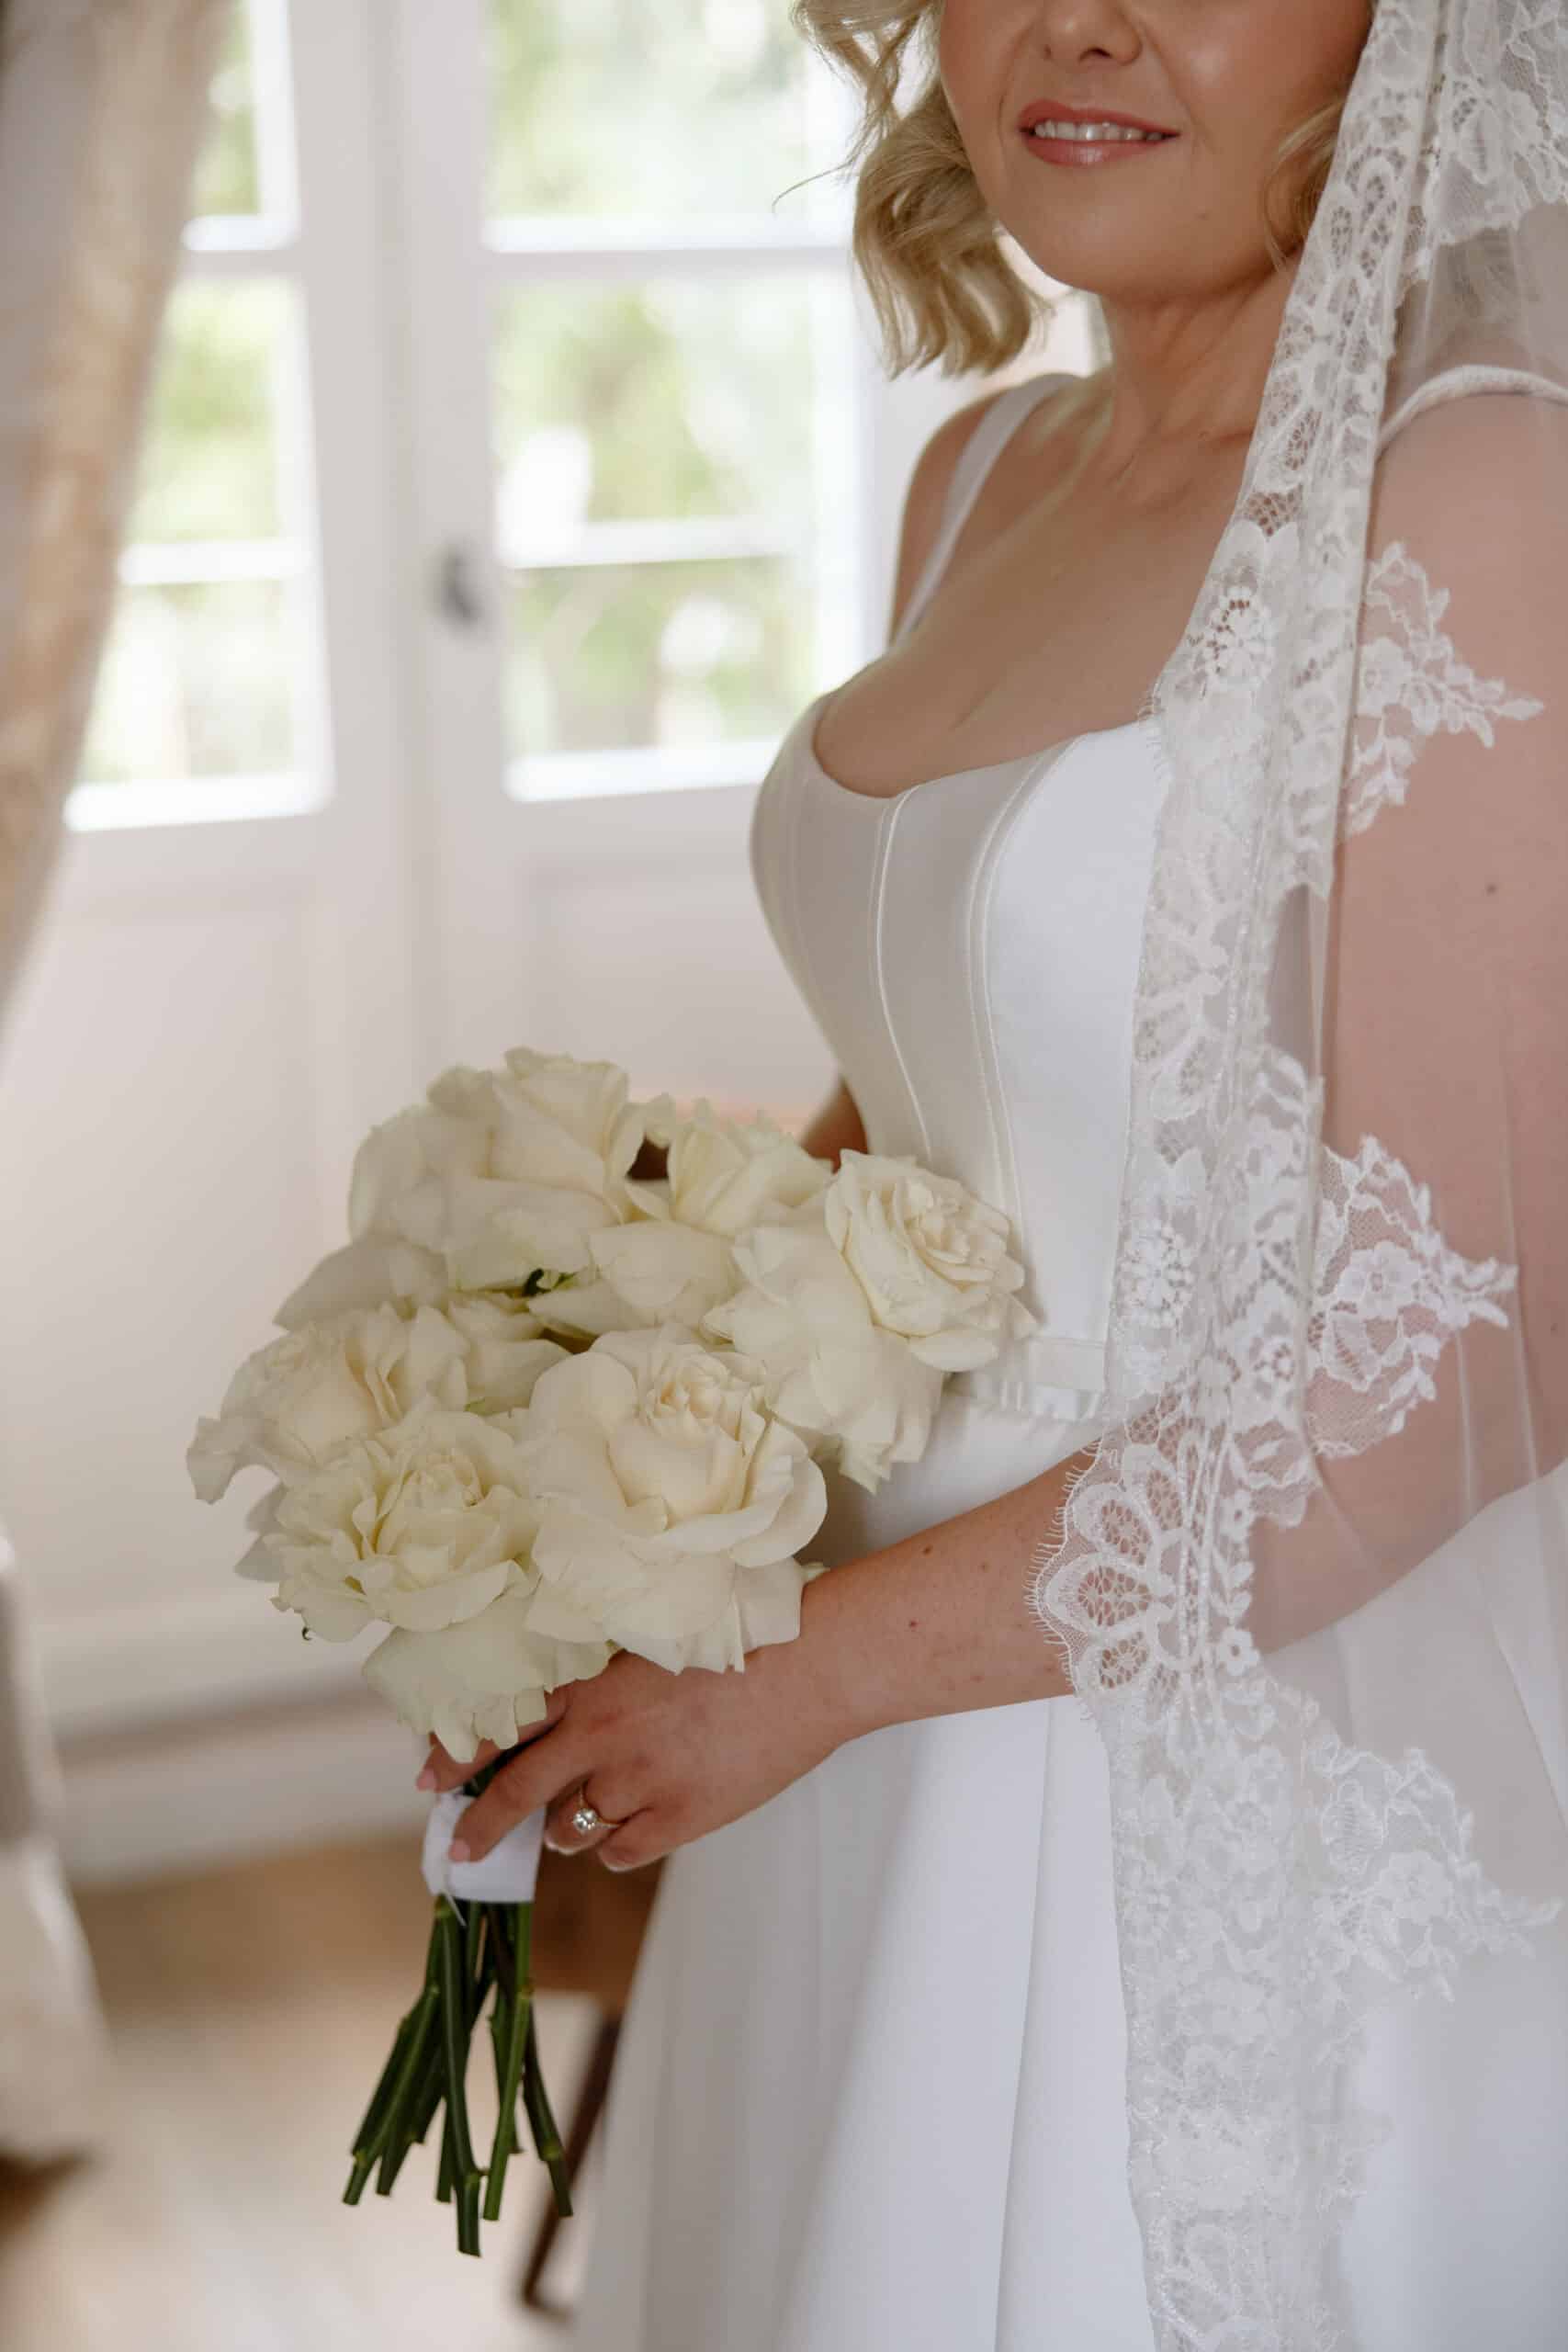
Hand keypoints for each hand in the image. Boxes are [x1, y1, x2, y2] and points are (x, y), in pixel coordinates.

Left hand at [416, 1611, 853, 1872]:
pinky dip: (618, 1844)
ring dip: (570, 1823)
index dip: (459, 1754)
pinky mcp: (677, 1818)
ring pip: (572, 1828)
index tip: (427, 1778)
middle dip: (481, 1825)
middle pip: (517, 1791)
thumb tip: (567, 1724)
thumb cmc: (742, 1642)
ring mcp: (638, 1781)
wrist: (810, 1667)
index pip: (504, 1722)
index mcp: (594, 1682)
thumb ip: (605, 1682)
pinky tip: (640, 1819)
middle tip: (461, 1851)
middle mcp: (602, 1735)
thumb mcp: (655, 1643)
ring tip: (599, 1802)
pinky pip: (619, 1852)